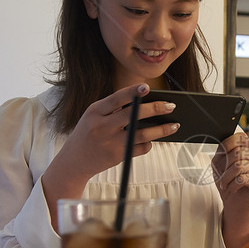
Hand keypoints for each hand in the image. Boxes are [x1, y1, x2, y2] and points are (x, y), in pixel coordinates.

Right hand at [42, 83, 179, 229]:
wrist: (74, 161)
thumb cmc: (88, 133)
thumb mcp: (93, 116)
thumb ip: (113, 108)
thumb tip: (144, 101)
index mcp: (95, 111)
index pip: (117, 98)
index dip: (133, 92)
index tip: (147, 87)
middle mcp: (102, 126)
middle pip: (133, 115)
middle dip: (155, 109)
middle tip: (171, 106)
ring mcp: (110, 142)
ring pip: (142, 134)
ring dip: (161, 130)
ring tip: (174, 125)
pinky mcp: (118, 156)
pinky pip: (140, 148)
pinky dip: (150, 143)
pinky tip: (154, 140)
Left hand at [211, 132, 248, 247]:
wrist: (233, 201)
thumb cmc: (227, 181)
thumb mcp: (218, 163)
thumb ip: (222, 150)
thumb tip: (225, 144)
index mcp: (246, 147)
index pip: (239, 137)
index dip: (227, 146)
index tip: (221, 157)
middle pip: (237, 154)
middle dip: (224, 168)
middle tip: (221, 178)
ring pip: (239, 167)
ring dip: (227, 178)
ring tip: (226, 184)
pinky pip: (243, 179)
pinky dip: (233, 185)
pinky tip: (233, 188)